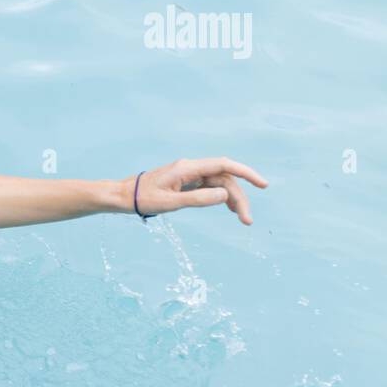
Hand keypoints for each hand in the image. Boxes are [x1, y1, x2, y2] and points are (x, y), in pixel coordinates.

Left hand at [123, 157, 268, 225]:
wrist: (123, 196)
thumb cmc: (143, 198)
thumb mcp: (171, 202)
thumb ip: (198, 199)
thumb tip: (225, 196)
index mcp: (187, 168)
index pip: (224, 165)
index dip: (246, 173)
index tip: (262, 184)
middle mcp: (191, 168)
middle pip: (224, 179)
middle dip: (239, 198)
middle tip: (247, 220)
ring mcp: (189, 175)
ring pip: (219, 184)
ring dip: (232, 200)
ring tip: (242, 219)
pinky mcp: (186, 182)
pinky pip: (210, 188)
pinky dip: (221, 198)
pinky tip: (229, 209)